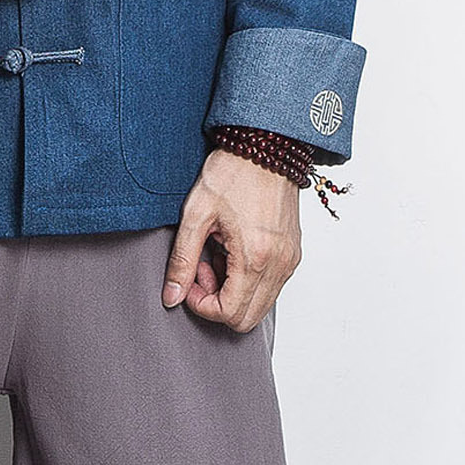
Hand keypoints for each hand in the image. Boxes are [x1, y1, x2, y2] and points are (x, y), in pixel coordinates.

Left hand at [161, 147, 302, 331]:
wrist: (266, 146)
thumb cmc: (232, 173)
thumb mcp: (196, 213)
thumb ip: (182, 260)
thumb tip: (171, 297)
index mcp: (255, 257)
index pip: (229, 314)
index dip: (201, 305)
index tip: (189, 277)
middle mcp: (279, 265)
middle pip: (247, 319)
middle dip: (217, 302)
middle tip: (202, 267)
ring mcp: (290, 261)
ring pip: (259, 304)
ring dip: (233, 291)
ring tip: (216, 254)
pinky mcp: (293, 253)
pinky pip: (270, 286)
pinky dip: (248, 280)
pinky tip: (232, 250)